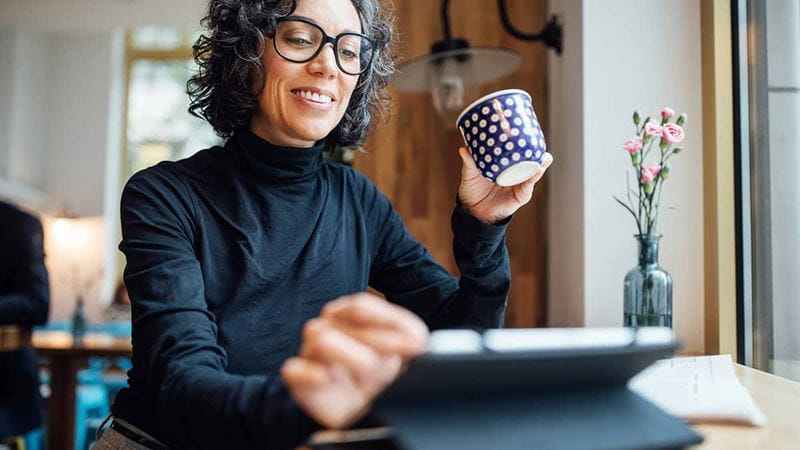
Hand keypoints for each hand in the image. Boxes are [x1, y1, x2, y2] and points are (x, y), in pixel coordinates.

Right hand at [281, 293, 428, 428]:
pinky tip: (327, 379)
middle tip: (395, 362)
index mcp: (348, 315)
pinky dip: (311, 374)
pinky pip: (294, 369)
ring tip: (369, 371)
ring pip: (321, 339)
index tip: (414, 344)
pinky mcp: (299, 381)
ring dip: (350, 356)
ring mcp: (310, 353)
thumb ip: (411, 336)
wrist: (360, 409)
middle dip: (375, 342)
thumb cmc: (380, 373)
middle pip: (341, 321)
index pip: (359, 306)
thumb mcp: (404, 350)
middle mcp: (326, 328)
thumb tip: (418, 342)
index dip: (386, 322)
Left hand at [457, 147, 553, 223]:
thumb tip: (463, 149)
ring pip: (534, 172)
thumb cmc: (473, 190)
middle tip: (539, 142)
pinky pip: (528, 185)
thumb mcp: (470, 175)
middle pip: (531, 161)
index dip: (526, 143)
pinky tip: (537, 171)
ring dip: (541, 164)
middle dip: (538, 152)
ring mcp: (520, 184)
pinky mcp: (521, 195)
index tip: (530, 131)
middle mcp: (515, 173)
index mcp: (505, 165)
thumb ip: (469, 163)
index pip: (518, 152)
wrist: (473, 211)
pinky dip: (533, 178)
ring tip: (544, 157)